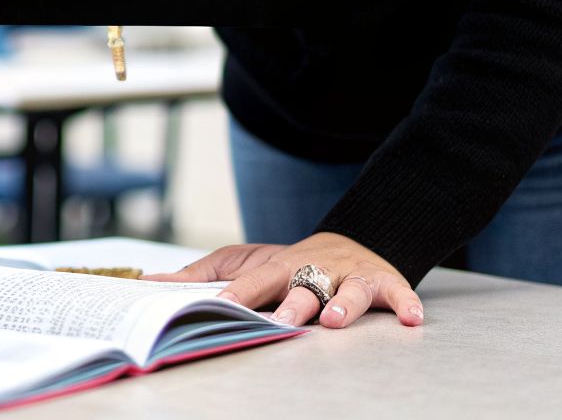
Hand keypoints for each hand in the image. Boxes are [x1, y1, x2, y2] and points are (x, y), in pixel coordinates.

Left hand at [145, 232, 422, 328]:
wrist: (352, 241)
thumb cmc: (288, 263)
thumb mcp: (244, 262)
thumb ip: (202, 276)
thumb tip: (150, 280)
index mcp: (277, 266)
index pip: (254, 280)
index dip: (239, 294)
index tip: (223, 309)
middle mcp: (314, 268)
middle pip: (302, 283)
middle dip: (292, 302)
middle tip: (282, 321)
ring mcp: (349, 275)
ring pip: (348, 288)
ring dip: (342, 303)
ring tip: (335, 320)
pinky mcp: (384, 282)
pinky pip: (397, 292)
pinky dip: (405, 304)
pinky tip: (411, 320)